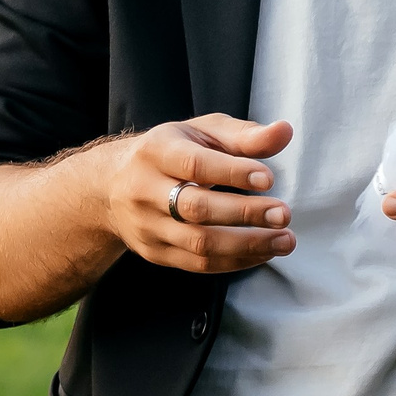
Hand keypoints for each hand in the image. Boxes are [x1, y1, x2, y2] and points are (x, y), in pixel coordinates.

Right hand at [93, 114, 296, 273]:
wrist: (111, 186)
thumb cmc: (171, 152)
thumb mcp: (201, 133)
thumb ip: (244, 135)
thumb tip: (284, 131)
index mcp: (157, 152)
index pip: (194, 165)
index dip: (232, 172)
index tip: (269, 178)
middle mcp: (145, 191)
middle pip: (196, 208)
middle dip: (244, 213)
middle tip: (283, 214)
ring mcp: (148, 227)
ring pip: (199, 244)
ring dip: (247, 245)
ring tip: (284, 240)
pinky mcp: (155, 253)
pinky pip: (198, 264)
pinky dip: (236, 261)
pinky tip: (263, 253)